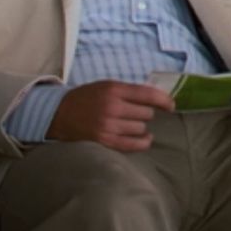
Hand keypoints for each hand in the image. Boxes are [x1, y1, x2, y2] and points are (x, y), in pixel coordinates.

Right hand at [47, 80, 174, 151]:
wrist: (59, 114)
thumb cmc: (87, 98)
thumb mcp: (107, 86)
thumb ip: (129, 91)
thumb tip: (158, 98)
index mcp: (114, 90)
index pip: (147, 94)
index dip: (164, 100)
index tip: (172, 106)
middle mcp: (112, 107)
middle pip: (146, 113)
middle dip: (145, 113)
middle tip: (136, 113)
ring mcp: (108, 126)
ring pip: (141, 128)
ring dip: (141, 127)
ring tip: (132, 124)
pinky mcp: (104, 141)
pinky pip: (132, 144)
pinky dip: (143, 142)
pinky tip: (145, 139)